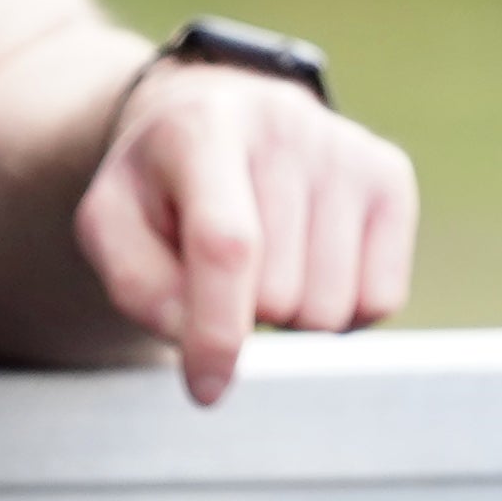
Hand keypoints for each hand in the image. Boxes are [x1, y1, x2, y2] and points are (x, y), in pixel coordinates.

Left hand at [70, 60, 420, 403]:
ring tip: (267, 269)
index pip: (227, 245)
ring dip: (292, 316)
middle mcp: (285, 124)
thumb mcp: (111, 223)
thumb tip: (197, 335)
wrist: (222, 112)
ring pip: (333, 306)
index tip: (206, 388)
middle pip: (281, 292)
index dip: (217, 330)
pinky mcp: (390, 173)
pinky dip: (344, 310)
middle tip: (225, 280)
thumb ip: (136, 285)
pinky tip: (311, 269)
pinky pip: (381, 297)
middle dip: (246, 316)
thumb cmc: (162, 184)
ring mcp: (346, 147)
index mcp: (204, 129)